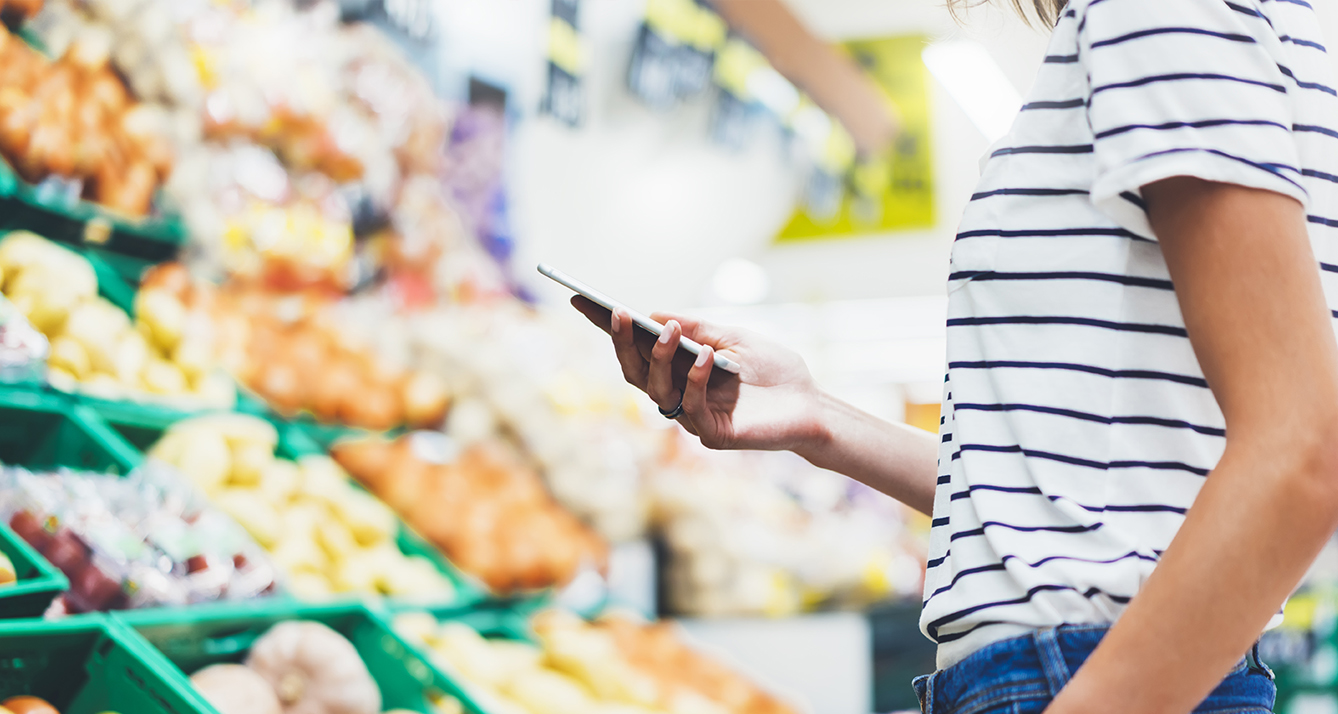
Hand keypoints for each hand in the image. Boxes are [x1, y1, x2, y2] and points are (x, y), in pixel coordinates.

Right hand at [571, 295, 823, 451]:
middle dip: (623, 343)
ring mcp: (692, 416)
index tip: (583, 299)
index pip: (636, 348)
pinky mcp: (713, 434)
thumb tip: (655, 315)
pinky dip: (695, 379)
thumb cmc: (774, 370)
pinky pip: (692, 407)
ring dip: (658, 358)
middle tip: (617, 313)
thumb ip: (697, 328)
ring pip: (656, 391)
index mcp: (679, 369)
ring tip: (670, 331)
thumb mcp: (734, 337)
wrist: (811, 403)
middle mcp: (678, 393)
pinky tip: (705, 356)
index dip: (608, 327)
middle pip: (635, 372)